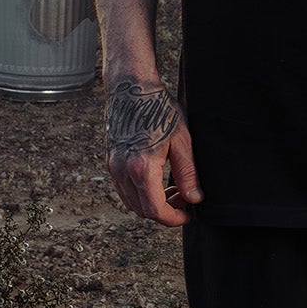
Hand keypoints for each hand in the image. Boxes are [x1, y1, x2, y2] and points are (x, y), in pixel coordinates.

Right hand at [104, 75, 202, 225]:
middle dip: (165, 211)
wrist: (132, 89)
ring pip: (132, 202)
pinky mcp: (111, 162)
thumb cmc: (158, 110)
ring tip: (173, 188)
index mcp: (142, 167)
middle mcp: (123, 171)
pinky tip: (158, 180)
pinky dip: (142, 193)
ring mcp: (114, 167)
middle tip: (184, 198)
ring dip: (153, 203)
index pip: (155, 210)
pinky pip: (125, 189)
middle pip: (142, 210)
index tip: (187, 214)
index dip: (173, 218)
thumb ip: (188, 174)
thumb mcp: (181, 141)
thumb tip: (195, 198)